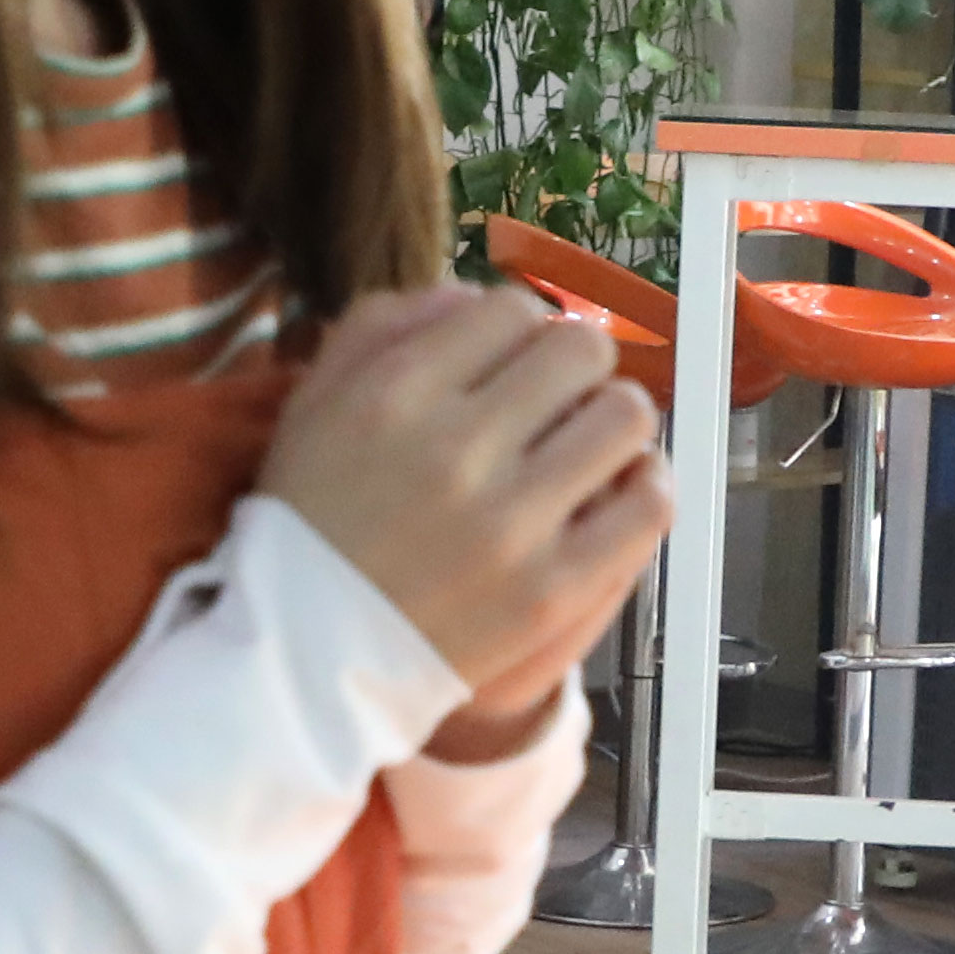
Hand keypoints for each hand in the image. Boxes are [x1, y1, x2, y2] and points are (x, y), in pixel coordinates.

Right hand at [264, 281, 669, 704]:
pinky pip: (647, 506)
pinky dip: (646, 485)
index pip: (508, 310)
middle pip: (579, 351)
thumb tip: (471, 293)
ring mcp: (510, 524)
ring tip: (589, 444)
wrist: (307, 660)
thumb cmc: (313, 526)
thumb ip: (381, 329)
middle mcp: (456, 448)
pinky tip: (620, 490)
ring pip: (625, 415)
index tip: (515, 360)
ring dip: (615, 418)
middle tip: (561, 398)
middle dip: (576, 365)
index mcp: (394, 395)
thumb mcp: (314, 406)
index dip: (521, 328)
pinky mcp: (552, 590)